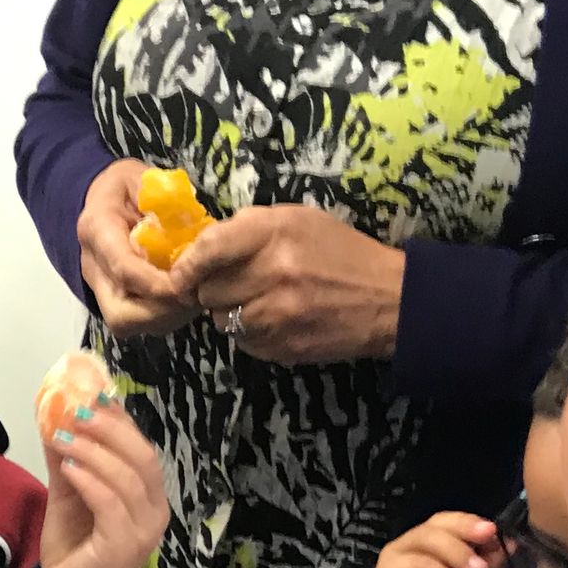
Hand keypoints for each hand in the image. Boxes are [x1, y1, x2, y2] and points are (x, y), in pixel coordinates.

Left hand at [39, 398, 169, 567]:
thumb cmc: (74, 550)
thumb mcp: (68, 495)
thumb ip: (68, 459)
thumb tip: (54, 416)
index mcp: (149, 496)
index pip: (142, 448)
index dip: (118, 419)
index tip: (90, 395)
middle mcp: (155, 512)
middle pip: (144, 457)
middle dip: (109, 429)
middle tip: (76, 411)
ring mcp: (144, 531)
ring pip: (129, 478)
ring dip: (93, 452)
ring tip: (63, 438)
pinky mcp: (125, 546)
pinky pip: (112, 503)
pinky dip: (90, 480)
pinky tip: (68, 469)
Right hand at [77, 159, 196, 341]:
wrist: (102, 199)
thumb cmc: (126, 186)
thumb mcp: (144, 179)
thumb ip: (165, 202)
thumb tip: (194, 232)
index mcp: (97, 230)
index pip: (123, 269)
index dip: (157, 283)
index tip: (188, 282)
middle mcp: (93, 267)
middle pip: (121, 313)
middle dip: (163, 310)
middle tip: (195, 293)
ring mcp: (101, 289)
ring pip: (130, 324)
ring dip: (168, 316)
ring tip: (195, 294)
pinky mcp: (115, 301)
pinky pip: (139, 322)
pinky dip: (167, 315)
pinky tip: (186, 296)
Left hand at [171, 205, 405, 364]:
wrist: (386, 299)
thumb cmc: (339, 253)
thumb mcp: (298, 221)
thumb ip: (249, 229)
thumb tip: (201, 248)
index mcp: (274, 233)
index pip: (207, 249)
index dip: (187, 266)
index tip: (181, 276)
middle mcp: (272, 272)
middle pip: (207, 291)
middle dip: (215, 290)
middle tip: (239, 284)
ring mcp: (277, 314)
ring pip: (221, 321)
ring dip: (232, 314)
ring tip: (263, 302)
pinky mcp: (281, 346)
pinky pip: (243, 343)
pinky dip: (251, 334)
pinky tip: (278, 320)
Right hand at [365, 513, 505, 567]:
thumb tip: (508, 541)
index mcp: (438, 544)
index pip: (453, 521)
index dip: (474, 523)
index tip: (497, 533)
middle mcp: (416, 545)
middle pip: (439, 523)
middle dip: (467, 529)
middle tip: (489, 540)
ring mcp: (399, 557)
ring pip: (427, 538)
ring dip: (457, 553)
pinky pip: (417, 565)